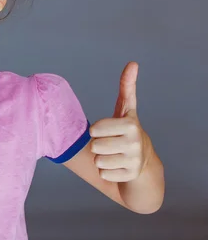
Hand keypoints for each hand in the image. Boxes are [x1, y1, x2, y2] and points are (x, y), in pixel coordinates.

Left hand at [89, 62, 150, 181]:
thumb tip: (133, 63)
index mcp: (131, 124)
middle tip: (111, 144)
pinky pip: (103, 174)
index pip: (95, 129)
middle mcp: (135, 143)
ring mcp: (134, 161)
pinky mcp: (129, 176)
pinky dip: (106, 172)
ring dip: (101, 159)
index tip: (107, 130)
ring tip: (114, 155)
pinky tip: (118, 167)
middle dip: (98, 146)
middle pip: (95, 146)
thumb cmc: (127, 130)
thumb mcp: (126, 109)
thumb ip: (127, 87)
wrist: (144, 162)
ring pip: (98, 161)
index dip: (96, 130)